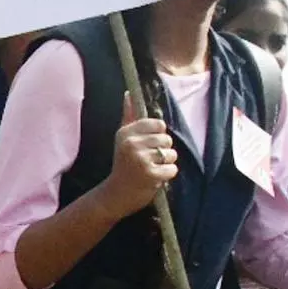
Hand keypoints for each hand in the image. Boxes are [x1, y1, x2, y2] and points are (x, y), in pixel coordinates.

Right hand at [99, 95, 177, 217]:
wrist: (115, 195)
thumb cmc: (123, 165)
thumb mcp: (122, 140)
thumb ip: (127, 116)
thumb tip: (128, 93)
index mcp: (125, 132)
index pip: (158, 124)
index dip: (158, 136)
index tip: (147, 146)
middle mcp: (131, 144)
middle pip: (167, 139)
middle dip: (163, 151)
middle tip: (149, 161)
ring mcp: (141, 159)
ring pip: (171, 154)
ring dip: (166, 164)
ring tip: (151, 169)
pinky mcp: (150, 174)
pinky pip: (172, 169)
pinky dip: (167, 175)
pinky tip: (154, 178)